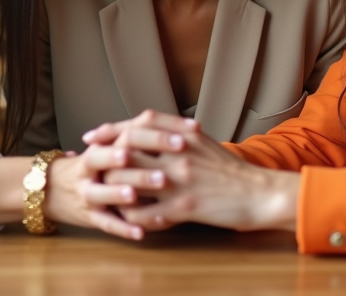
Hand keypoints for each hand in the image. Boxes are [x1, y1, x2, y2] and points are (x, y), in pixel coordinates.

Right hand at [42, 124, 190, 239]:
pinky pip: (105, 223)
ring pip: (102, 192)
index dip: (155, 136)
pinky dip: (122, 229)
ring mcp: (88, 192)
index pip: (127, 134)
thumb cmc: (94, 167)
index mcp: (102, 146)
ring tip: (137, 196)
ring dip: (120, 193)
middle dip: (138, 166)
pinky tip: (140, 234)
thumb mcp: (111, 146)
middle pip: (112, 161)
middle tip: (163, 174)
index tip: (182, 139)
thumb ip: (139, 137)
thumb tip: (189, 129)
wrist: (52, 189)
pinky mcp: (89, 216)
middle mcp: (91, 168)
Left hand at [85, 112, 299, 232]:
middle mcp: (177, 154)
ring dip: (113, 191)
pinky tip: (127, 220)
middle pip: (127, 152)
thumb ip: (176, 133)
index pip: (138, 124)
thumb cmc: (231, 170)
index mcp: (182, 135)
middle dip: (103, 161)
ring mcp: (179, 181)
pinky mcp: (185, 206)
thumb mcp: (204, 142)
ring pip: (131, 183)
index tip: (92, 135)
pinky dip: (133, 218)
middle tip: (87, 168)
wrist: (259, 193)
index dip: (111, 129)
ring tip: (101, 196)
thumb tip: (150, 127)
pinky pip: (147, 213)